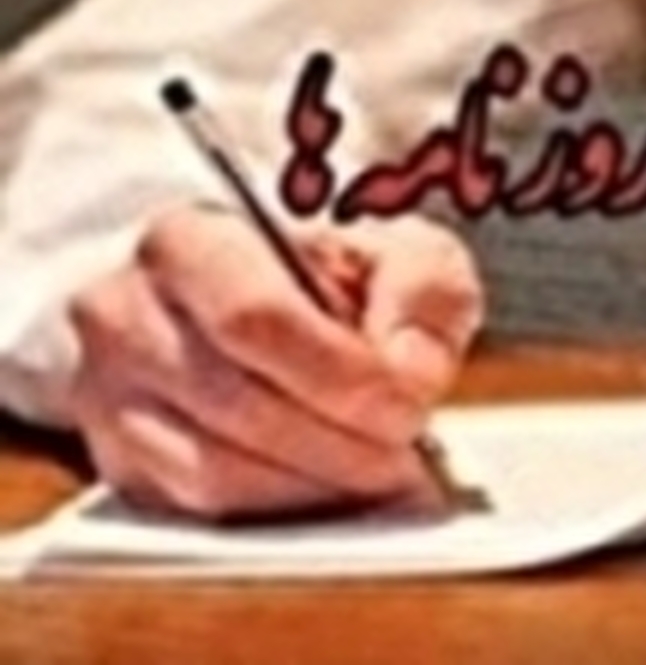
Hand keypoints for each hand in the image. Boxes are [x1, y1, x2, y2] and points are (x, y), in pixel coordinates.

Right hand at [67, 208, 483, 519]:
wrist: (265, 315)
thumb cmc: (337, 285)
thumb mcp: (400, 257)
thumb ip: (423, 290)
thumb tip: (406, 372)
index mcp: (189, 241)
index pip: (254, 316)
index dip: (339, 374)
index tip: (407, 407)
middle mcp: (125, 315)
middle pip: (238, 403)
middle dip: (340, 442)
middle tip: (407, 456)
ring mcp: (108, 399)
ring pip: (217, 472)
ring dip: (316, 486)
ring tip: (380, 476)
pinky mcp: (122, 469)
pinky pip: (202, 516)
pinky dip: (282, 515)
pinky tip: (334, 493)